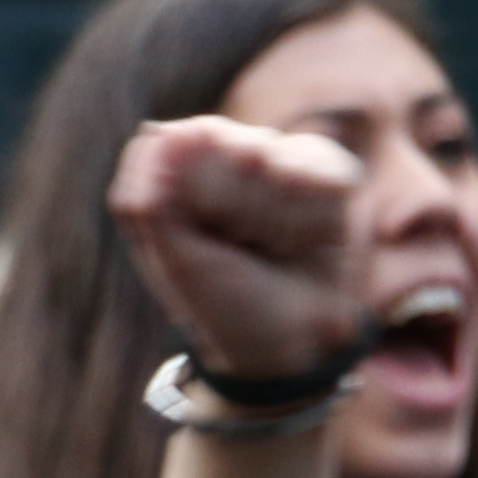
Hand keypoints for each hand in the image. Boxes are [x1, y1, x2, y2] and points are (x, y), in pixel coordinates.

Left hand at [106, 115, 372, 392]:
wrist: (288, 348)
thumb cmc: (223, 302)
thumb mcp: (170, 258)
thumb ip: (146, 196)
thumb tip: (160, 130)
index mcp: (184, 172)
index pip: (181, 140)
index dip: (191, 194)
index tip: (197, 236)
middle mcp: (232, 157)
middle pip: (227, 144)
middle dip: (228, 207)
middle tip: (237, 248)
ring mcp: (282, 161)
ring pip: (270, 157)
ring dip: (268, 220)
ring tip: (270, 250)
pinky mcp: (330, 175)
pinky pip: (317, 174)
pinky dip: (306, 219)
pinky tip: (302, 243)